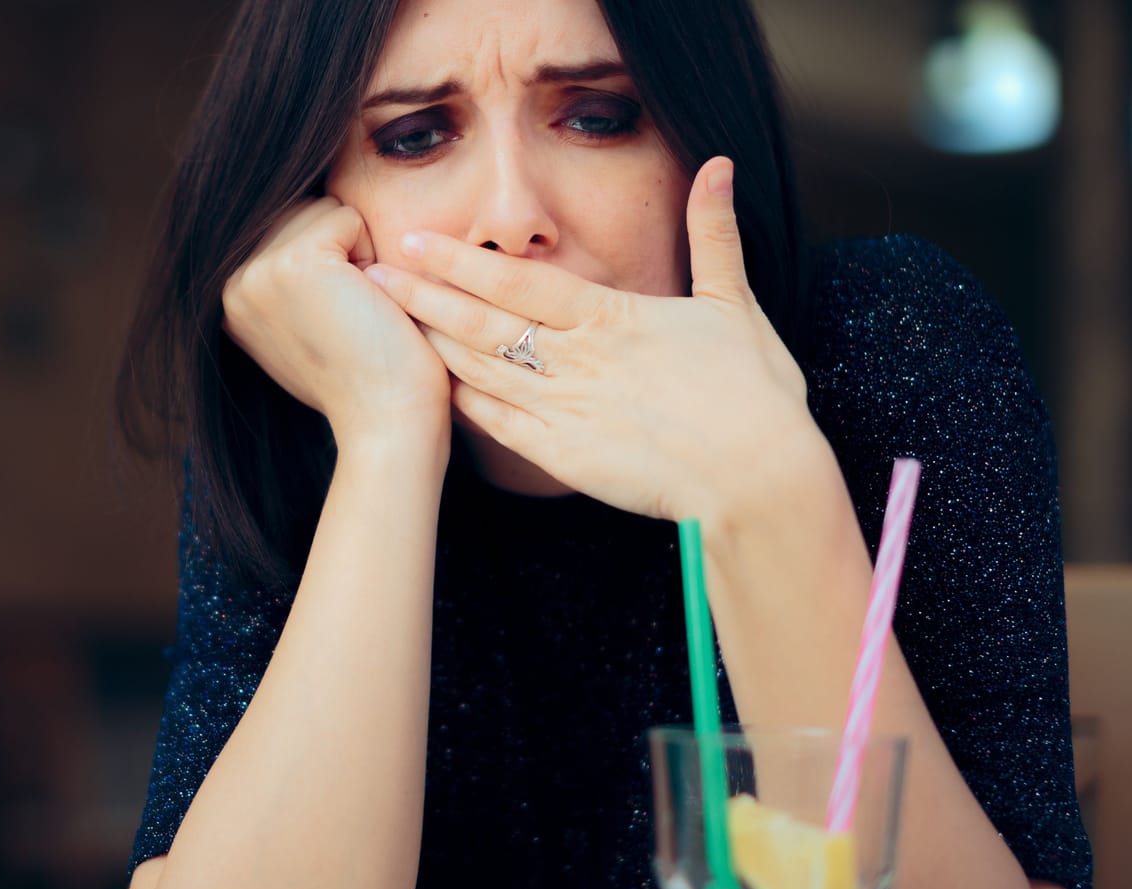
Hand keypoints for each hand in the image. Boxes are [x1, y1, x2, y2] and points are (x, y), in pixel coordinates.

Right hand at [222, 197, 452, 451]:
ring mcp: (258, 273)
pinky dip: (372, 253)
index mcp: (231, 299)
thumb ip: (290, 282)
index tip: (335, 322)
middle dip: (341, 251)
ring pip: (324, 210)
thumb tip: (298, 221)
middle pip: (303, 211)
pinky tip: (368, 302)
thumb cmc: (368, 378)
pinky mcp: (293, 264)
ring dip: (357, 251)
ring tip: (358, 309)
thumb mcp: (309, 325)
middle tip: (351, 316)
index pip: (287, 228)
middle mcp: (232, 284)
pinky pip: (347, 218)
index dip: (331, 264)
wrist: (387, 421)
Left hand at [363, 157, 819, 524]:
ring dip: (432, 343)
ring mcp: (567, 411)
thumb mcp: (736, 306)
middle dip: (424, 295)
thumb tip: (719, 166)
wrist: (759, 480)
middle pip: (485, 320)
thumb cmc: (754, 396)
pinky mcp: (565, 458)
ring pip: (484, 369)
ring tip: (385, 323)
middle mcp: (579, 361)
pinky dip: (464, 403)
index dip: (461, 261)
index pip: (520, 280)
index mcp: (613, 318)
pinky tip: (431, 386)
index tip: (416, 241)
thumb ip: (714, 235)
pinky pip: (501, 425)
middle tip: (372, 275)